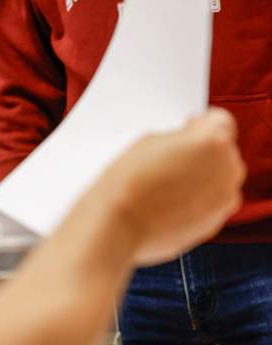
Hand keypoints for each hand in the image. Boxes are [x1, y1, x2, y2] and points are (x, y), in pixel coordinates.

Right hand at [104, 107, 245, 264]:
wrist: (118, 224)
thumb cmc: (127, 183)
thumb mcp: (148, 142)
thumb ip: (177, 140)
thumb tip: (183, 149)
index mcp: (213, 140)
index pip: (219, 120)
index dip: (199, 124)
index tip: (188, 130)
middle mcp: (227, 168)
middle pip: (221, 152)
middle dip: (200, 155)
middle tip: (171, 162)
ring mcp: (224, 198)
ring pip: (219, 180)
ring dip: (201, 180)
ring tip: (167, 186)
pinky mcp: (215, 222)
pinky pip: (211, 204)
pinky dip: (197, 203)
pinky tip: (169, 204)